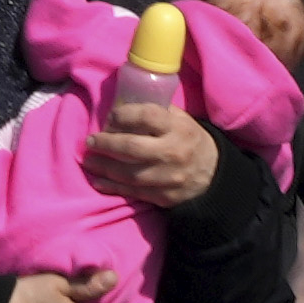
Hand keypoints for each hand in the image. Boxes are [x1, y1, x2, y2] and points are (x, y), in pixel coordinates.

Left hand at [83, 100, 220, 210]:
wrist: (213, 174)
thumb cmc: (190, 141)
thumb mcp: (182, 121)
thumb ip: (157, 113)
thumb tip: (122, 106)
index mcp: (179, 129)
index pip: (146, 116)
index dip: (123, 115)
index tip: (110, 117)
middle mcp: (174, 152)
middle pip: (131, 147)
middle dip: (105, 143)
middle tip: (90, 141)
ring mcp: (169, 177)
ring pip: (128, 173)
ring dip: (103, 166)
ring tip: (89, 160)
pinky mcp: (164, 196)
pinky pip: (133, 192)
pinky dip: (112, 187)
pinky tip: (98, 181)